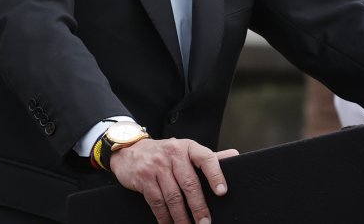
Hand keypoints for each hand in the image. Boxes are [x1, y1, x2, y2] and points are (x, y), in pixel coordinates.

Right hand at [108, 137, 238, 223]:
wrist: (129, 150)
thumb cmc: (164, 153)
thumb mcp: (185, 150)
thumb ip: (208, 157)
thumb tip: (234, 156)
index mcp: (187, 147)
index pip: (205, 158)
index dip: (215, 174)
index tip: (222, 192)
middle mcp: (172, 154)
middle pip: (189, 183)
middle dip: (199, 207)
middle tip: (205, 223)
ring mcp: (156, 166)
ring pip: (173, 197)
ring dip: (182, 217)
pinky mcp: (143, 178)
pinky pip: (157, 202)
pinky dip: (165, 218)